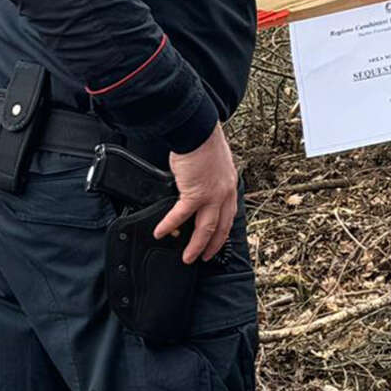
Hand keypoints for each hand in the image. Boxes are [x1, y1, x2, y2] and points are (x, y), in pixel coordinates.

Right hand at [154, 121, 238, 264]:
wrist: (198, 133)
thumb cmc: (203, 144)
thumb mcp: (214, 165)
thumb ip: (209, 180)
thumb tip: (196, 188)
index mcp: (229, 186)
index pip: (229, 214)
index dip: (224, 230)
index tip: (219, 240)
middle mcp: (224, 193)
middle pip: (221, 226)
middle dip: (213, 245)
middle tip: (205, 257)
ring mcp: (212, 195)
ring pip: (206, 228)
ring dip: (196, 245)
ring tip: (188, 257)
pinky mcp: (194, 193)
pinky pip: (181, 215)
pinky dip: (170, 225)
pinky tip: (161, 232)